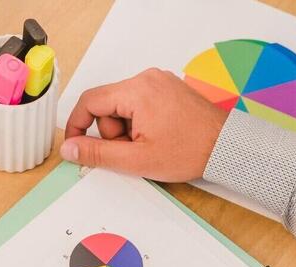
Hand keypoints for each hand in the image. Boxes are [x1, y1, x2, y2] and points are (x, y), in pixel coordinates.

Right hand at [61, 68, 229, 181]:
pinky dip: (140, 123)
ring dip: (127, 130)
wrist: (226, 147)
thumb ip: (97, 153)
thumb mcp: (136, 159)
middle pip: (107, 105)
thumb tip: (69, 149)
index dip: (77, 125)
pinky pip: (139, 105)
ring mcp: (159, 82)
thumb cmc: (190, 151)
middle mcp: (147, 78)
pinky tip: (157, 137)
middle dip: (113, 133)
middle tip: (133, 151)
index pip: (90, 101)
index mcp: (137, 90)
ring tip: (150, 145)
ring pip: (123, 107)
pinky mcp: (167, 89)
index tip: (76, 145)